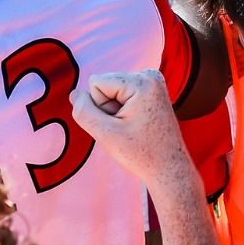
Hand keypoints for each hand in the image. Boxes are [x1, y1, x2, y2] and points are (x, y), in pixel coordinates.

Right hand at [72, 70, 198, 192]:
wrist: (168, 169)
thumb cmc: (141, 154)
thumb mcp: (105, 134)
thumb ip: (84, 111)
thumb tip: (75, 93)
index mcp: (142, 81)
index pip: (96, 83)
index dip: (100, 108)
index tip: (121, 125)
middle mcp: (150, 75)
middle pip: (104, 86)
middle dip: (109, 109)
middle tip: (128, 129)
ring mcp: (153, 82)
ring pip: (112, 92)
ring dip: (116, 112)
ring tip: (134, 128)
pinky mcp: (151, 91)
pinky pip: (122, 96)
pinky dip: (124, 111)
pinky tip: (137, 125)